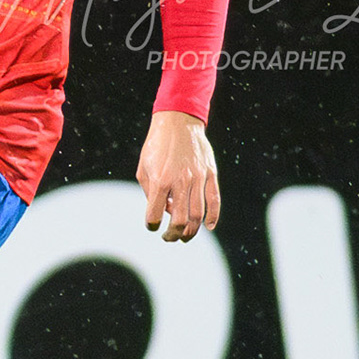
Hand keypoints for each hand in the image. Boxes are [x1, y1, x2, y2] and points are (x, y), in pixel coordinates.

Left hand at [136, 110, 219, 241]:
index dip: (151, 225)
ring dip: (191, 231)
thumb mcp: (144, 167)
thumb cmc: (156, 145)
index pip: (154, 214)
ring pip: (198, 215)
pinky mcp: (210, 174)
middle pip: (180, 221)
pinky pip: (214, 200)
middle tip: (169, 237)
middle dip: (173, 235)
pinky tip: (208, 227)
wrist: (177, 122)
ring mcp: (198, 178)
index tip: (152, 226)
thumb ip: (149, 191)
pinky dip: (213, 217)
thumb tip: (163, 210)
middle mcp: (180, 182)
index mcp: (160, 180)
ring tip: (184, 236)